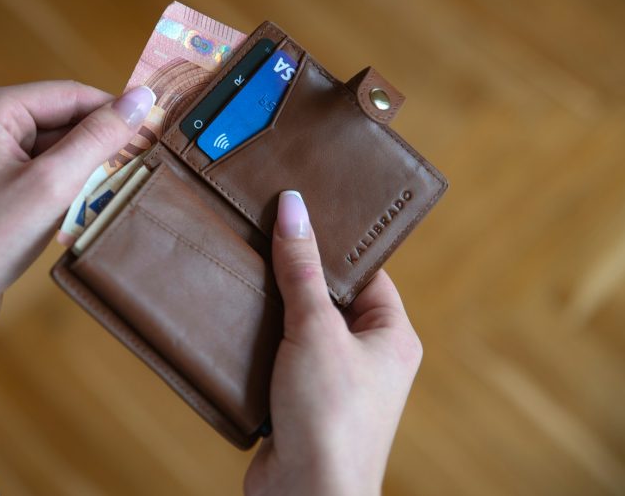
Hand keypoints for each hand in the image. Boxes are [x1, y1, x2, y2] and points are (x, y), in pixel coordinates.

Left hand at [0, 81, 155, 443]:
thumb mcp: (51, 185)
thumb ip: (98, 138)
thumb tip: (143, 98)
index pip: (71, 94)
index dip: (115, 113)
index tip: (156, 135)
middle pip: (64, 119)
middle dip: (98, 146)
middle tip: (138, 170)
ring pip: (57, 148)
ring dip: (84, 170)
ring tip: (109, 194)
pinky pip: (42, 170)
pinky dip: (66, 187)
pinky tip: (79, 210)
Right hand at [244, 191, 422, 495]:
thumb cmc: (330, 418)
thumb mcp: (316, 330)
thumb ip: (301, 269)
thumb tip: (294, 207)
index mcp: (392, 335)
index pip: (365, 273)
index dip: (333, 244)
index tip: (299, 214)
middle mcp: (368, 358)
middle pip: (328, 298)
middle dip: (294, 274)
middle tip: (261, 236)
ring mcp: (333, 381)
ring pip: (299, 328)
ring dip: (271, 309)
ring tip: (241, 270)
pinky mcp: (300, 402)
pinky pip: (279, 358)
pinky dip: (258, 342)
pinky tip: (233, 319)